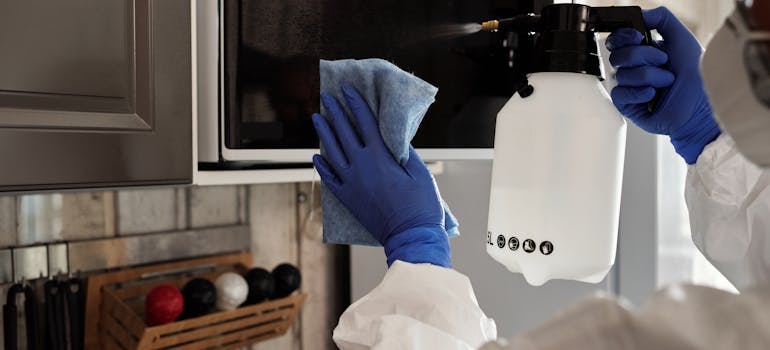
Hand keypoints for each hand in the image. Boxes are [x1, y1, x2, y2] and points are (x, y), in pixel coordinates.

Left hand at [311, 85, 450, 267]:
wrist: (411, 236)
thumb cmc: (421, 206)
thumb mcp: (420, 173)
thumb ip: (405, 152)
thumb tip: (394, 137)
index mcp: (380, 157)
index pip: (364, 122)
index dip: (355, 103)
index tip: (347, 90)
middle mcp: (361, 166)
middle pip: (344, 132)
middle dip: (335, 112)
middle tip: (327, 98)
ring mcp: (351, 183)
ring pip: (332, 152)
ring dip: (324, 133)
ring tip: (317, 119)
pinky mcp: (348, 198)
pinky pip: (329, 178)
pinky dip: (322, 166)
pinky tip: (317, 156)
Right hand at [607, 7, 720, 163]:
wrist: (702, 104)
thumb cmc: (697, 74)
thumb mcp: (682, 37)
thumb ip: (661, 18)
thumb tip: (640, 14)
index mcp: (643, 51)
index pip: (617, 40)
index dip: (624, 37)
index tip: (639, 37)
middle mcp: (634, 68)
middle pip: (617, 56)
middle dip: (643, 57)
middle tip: (663, 62)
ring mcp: (630, 87)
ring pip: (622, 75)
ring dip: (649, 77)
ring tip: (667, 82)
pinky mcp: (628, 105)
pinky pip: (620, 93)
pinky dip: (639, 92)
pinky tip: (653, 95)